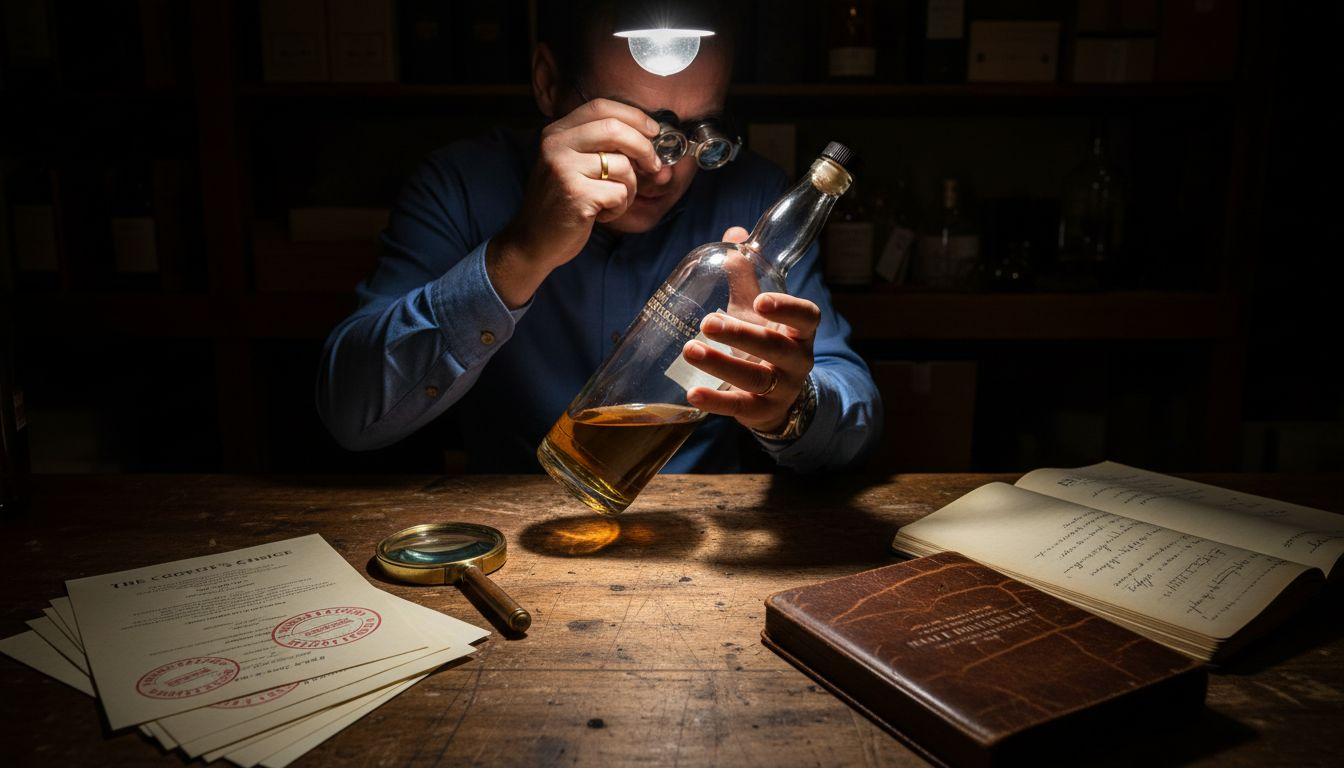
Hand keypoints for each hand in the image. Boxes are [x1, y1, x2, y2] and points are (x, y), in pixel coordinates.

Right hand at [486, 99, 661, 307]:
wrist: (532, 241)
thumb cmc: (562, 204)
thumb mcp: (575, 166)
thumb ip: (605, 149)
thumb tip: (654, 143)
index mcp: (557, 132)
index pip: (602, 107)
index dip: (634, 116)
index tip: (653, 131)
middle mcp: (556, 145)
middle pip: (615, 129)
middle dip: (644, 148)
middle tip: (654, 166)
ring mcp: (564, 169)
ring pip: (622, 166)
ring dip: (630, 188)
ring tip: (613, 200)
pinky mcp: (575, 195)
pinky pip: (619, 193)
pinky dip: (619, 207)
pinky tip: (602, 214)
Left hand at [682, 229, 819, 434]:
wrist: (777, 396)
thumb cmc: (765, 341)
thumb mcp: (759, 312)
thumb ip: (746, 277)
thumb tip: (733, 234)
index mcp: (800, 331)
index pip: (806, 317)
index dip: (787, 308)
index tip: (760, 300)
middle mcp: (797, 360)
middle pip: (774, 348)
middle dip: (741, 335)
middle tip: (707, 322)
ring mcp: (781, 389)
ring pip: (756, 378)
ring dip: (722, 364)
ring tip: (691, 350)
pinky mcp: (761, 412)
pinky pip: (740, 407)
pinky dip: (716, 402)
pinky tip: (692, 393)